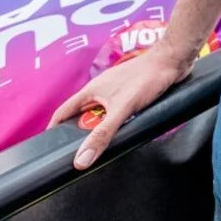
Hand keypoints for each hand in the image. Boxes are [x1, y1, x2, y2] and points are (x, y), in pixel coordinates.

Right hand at [48, 43, 191, 169]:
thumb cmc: (147, 78)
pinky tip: (124, 131)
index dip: (54, 129)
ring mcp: (115, 91)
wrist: (173, 61)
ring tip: (103, 145)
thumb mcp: (122, 109)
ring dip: (101, 129)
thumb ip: (102, 133)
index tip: (48, 147)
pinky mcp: (130, 93)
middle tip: (81, 153)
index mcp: (91, 90)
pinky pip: (116, 112)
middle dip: (80, 134)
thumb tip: (81, 159)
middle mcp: (100, 90)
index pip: (63, 112)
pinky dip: (116, 123)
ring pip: (101, 116)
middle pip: (82, 116)